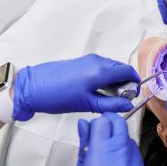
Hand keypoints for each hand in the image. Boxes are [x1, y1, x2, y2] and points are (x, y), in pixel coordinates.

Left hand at [12, 54, 139, 120]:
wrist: (32, 87)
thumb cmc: (56, 95)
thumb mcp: (87, 104)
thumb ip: (110, 104)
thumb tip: (126, 105)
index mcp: (100, 70)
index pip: (128, 71)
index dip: (134, 83)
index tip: (131, 95)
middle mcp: (97, 61)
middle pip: (120, 69)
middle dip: (124, 83)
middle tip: (119, 100)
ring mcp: (88, 60)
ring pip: (110, 69)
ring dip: (114, 81)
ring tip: (105, 98)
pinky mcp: (81, 62)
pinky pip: (100, 68)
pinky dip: (104, 78)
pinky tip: (96, 91)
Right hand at [76, 113, 142, 165]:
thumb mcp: (82, 165)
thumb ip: (84, 142)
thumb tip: (83, 124)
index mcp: (104, 148)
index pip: (104, 119)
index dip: (96, 123)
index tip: (91, 130)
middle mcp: (122, 148)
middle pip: (119, 121)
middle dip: (109, 123)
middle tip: (100, 134)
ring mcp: (134, 156)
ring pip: (126, 135)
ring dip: (117, 138)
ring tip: (107, 152)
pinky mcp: (141, 163)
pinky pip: (133, 149)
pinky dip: (124, 150)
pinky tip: (116, 160)